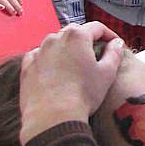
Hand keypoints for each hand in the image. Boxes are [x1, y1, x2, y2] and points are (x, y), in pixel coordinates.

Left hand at [19, 22, 124, 144]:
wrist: (52, 118)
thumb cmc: (82, 95)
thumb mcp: (107, 73)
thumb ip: (114, 53)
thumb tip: (117, 43)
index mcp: (77, 36)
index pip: (97, 27)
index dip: (109, 34)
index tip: (114, 44)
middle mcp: (55, 38)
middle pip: (75, 33)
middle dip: (87, 40)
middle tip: (96, 54)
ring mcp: (39, 52)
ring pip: (56, 43)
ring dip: (67, 49)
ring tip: (75, 65)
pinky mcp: (27, 67)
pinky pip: (39, 56)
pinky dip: (48, 60)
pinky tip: (55, 72)